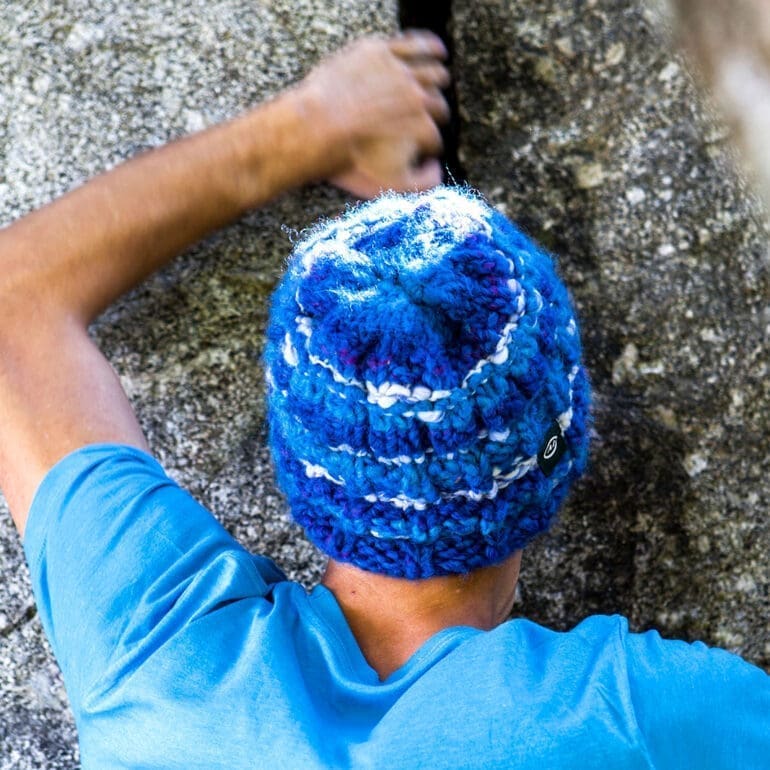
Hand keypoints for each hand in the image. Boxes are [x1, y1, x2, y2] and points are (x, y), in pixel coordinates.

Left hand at [298, 31, 450, 197]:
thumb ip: (423, 183)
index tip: (421, 147)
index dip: (428, 145)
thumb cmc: (349, 160)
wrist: (317, 128)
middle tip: (429, 116)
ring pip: (434, 72)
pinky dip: (430, 47)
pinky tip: (437, 50)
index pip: (435, 138)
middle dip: (436, 113)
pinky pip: (416, 44)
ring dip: (438, 80)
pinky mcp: (382, 53)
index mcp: (423, 130)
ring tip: (439, 82)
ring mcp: (401, 73)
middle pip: (438, 105)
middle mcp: (419, 100)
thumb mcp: (390, 186)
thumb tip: (437, 168)